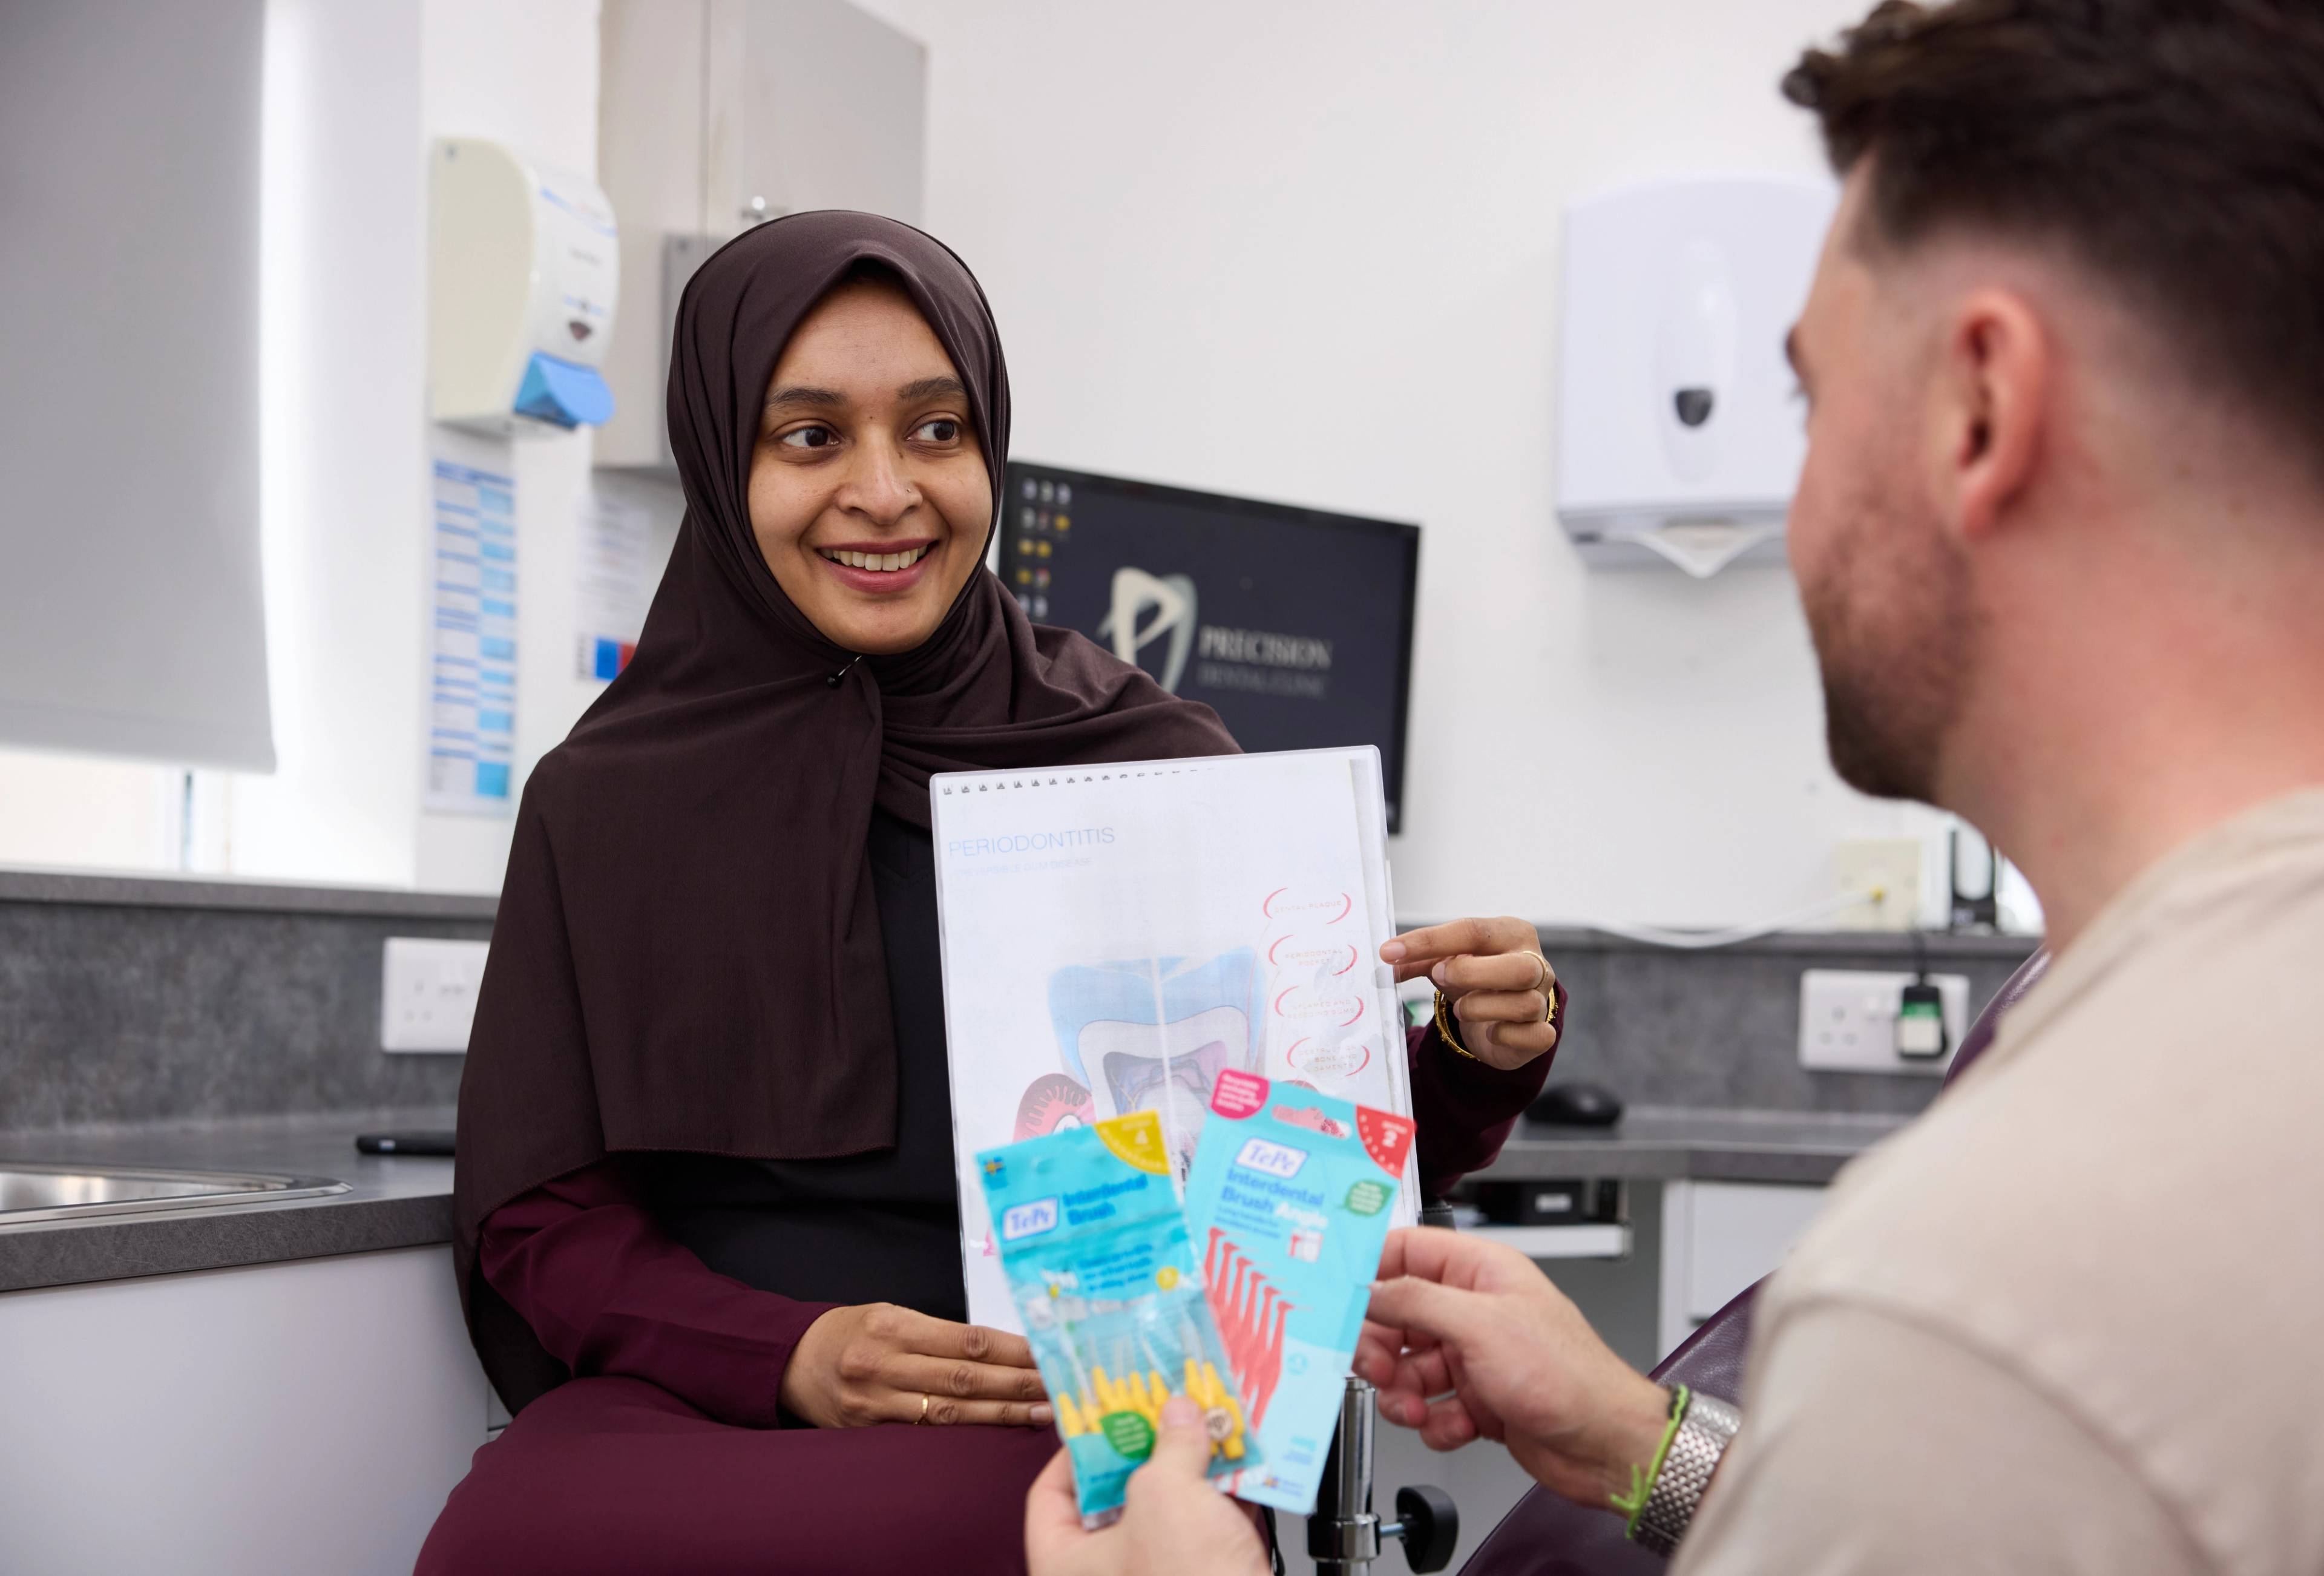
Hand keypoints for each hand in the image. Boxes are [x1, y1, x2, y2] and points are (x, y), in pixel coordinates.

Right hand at [778, 1302, 1051, 1428]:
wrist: (792, 1363)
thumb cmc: (851, 1331)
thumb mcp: (889, 1314)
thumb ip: (937, 1331)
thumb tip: (998, 1345)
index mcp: (892, 1324)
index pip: (966, 1339)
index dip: (1011, 1349)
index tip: (1045, 1353)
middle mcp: (884, 1363)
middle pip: (965, 1378)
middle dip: (1017, 1383)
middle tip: (1057, 1385)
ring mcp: (876, 1403)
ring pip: (951, 1412)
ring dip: (1002, 1414)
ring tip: (1042, 1413)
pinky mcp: (870, 1431)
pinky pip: (925, 1433)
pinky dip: (966, 1434)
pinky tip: (996, 1432)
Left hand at [1024, 1396, 1267, 1575]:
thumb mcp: (1168, 1493)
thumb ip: (1169, 1444)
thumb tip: (1177, 1415)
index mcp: (1066, 1566)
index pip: (1048, 1498)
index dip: (1075, 1451)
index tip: (1103, 1418)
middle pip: (1114, 1498)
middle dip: (1146, 1452)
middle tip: (1161, 1414)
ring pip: (1165, 1512)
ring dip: (1190, 1468)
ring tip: (1205, 1427)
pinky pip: (1203, 1531)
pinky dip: (1220, 1498)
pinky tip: (1239, 1465)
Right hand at [1356, 1227, 1670, 1509]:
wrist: (1604, 1444)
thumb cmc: (1568, 1375)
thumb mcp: (1480, 1326)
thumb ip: (1416, 1301)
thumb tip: (1369, 1289)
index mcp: (1479, 1272)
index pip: (1406, 1253)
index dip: (1369, 1273)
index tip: (1340, 1298)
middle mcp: (1474, 1310)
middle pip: (1398, 1317)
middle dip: (1381, 1348)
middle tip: (1378, 1369)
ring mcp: (1475, 1356)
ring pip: (1408, 1368)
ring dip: (1405, 1394)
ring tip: (1417, 1408)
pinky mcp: (1478, 1399)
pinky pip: (1431, 1407)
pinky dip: (1434, 1422)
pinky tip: (1456, 1426)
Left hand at [1382, 916, 1559, 1069]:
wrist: (1500, 1015)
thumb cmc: (1476, 978)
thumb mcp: (1445, 961)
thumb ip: (1416, 958)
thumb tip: (1388, 960)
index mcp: (1511, 934)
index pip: (1472, 931)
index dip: (1429, 941)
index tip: (1390, 952)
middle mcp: (1535, 964)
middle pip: (1517, 968)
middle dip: (1470, 973)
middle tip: (1440, 976)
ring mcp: (1543, 1000)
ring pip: (1524, 1004)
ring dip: (1480, 1008)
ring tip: (1462, 1008)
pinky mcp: (1543, 1033)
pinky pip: (1535, 1036)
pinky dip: (1505, 1036)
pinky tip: (1490, 1031)